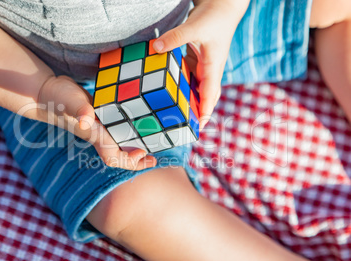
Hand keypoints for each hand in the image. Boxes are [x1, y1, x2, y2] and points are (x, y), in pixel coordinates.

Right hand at [36, 75, 156, 169]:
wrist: (47, 92)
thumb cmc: (58, 98)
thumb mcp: (70, 101)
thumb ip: (79, 110)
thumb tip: (86, 121)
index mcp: (95, 135)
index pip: (113, 157)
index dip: (129, 160)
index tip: (144, 154)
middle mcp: (98, 135)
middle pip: (120, 156)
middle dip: (137, 160)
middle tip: (155, 160)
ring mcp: (99, 128)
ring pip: (119, 144)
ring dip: (134, 147)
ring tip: (151, 146)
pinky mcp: (99, 118)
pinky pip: (116, 131)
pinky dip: (128, 132)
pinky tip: (138, 125)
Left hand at [153, 0, 249, 129]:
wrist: (223, 4)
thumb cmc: (214, 16)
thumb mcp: (195, 27)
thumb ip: (175, 38)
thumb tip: (155, 48)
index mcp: (213, 67)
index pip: (209, 96)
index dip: (204, 113)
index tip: (197, 129)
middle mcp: (209, 70)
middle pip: (203, 97)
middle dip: (194, 112)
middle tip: (180, 125)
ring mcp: (204, 65)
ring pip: (194, 87)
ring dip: (185, 99)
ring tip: (170, 112)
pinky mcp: (197, 58)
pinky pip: (188, 75)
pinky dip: (180, 83)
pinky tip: (167, 87)